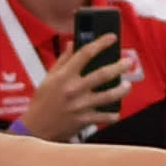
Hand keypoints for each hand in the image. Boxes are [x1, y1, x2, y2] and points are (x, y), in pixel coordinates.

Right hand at [17, 34, 135, 139]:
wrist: (36, 128)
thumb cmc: (42, 101)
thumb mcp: (49, 77)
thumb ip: (63, 60)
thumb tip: (73, 43)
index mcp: (64, 76)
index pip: (85, 53)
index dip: (101, 43)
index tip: (112, 38)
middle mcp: (74, 89)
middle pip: (103, 74)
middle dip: (119, 66)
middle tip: (129, 62)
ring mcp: (80, 105)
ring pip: (108, 96)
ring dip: (122, 90)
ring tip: (127, 85)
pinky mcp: (84, 120)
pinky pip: (104, 117)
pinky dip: (113, 115)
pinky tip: (116, 112)